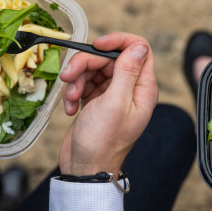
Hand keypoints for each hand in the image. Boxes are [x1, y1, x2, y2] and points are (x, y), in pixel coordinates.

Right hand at [58, 33, 156, 175]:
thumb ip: (127, 72)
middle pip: (109, 58)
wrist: (85, 169)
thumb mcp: (115, 103)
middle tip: (68, 76)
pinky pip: (84, 84)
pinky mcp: (96, 102)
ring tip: (71, 99)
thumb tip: (139, 46)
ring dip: (77, 80)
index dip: (118, 41)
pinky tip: (70, 110)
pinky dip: (74, 93)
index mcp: (143, 89)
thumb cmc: (103, 141)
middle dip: (86, 64)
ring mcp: (112, 96)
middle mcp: (130, 90)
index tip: (96, 45)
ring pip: (94, 70)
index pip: (139, 49)